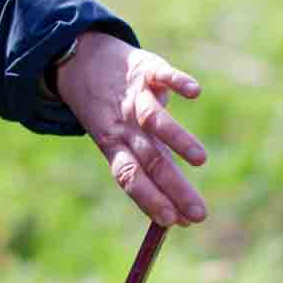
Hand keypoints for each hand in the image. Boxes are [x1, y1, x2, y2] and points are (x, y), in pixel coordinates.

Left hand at [55, 32, 208, 226]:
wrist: (82, 60)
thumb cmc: (113, 112)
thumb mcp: (124, 141)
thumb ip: (152, 175)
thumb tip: (179, 221)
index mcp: (115, 145)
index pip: (131, 178)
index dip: (150, 199)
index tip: (175, 222)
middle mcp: (123, 124)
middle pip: (149, 159)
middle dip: (174, 187)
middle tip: (199, 212)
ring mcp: (133, 96)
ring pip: (152, 119)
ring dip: (175, 138)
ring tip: (200, 160)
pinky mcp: (144, 68)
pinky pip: (160, 74)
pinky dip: (176, 81)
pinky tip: (194, 92)